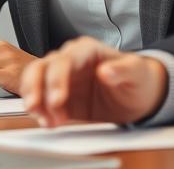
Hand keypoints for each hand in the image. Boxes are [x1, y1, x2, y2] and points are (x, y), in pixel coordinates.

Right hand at [20, 36, 166, 127]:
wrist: (138, 96)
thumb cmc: (138, 78)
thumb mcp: (136, 72)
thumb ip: (122, 70)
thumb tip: (106, 71)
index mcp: (86, 50)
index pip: (64, 60)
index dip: (57, 79)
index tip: (57, 99)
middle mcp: (70, 61)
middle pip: (42, 67)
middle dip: (35, 87)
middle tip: (37, 107)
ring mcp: (62, 79)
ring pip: (35, 82)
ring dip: (35, 100)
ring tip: (44, 120)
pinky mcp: (60, 97)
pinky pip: (42, 101)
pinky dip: (40, 112)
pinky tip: (48, 122)